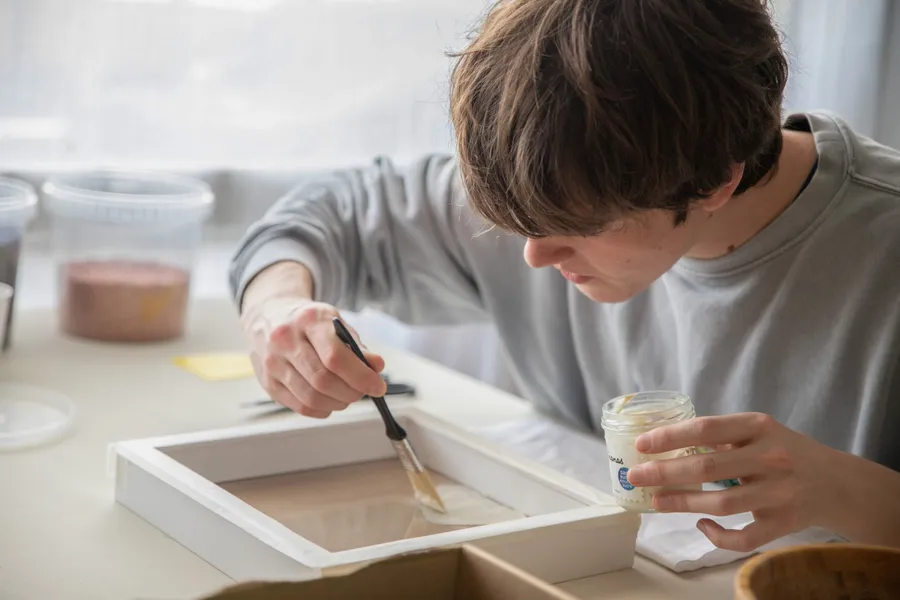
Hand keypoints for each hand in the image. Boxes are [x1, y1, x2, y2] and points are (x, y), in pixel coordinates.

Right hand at [240, 297, 386, 417]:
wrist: (269, 317)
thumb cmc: (309, 323)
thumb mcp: (335, 323)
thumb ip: (356, 345)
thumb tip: (376, 367)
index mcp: (307, 321)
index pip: (335, 357)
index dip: (361, 376)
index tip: (378, 386)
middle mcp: (285, 341)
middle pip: (323, 380)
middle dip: (351, 392)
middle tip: (363, 392)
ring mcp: (273, 364)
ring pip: (311, 398)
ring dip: (338, 403)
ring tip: (348, 395)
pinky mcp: (268, 383)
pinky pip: (300, 406)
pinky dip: (322, 409)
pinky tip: (330, 400)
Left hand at [625, 412, 841, 551]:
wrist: (836, 482)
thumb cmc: (785, 451)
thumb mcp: (759, 431)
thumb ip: (722, 435)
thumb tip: (666, 442)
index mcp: (759, 427)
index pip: (706, 428)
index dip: (670, 437)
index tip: (641, 444)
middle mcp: (771, 457)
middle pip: (708, 467)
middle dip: (665, 472)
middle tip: (636, 476)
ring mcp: (779, 492)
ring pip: (723, 503)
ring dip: (683, 503)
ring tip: (656, 501)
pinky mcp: (784, 522)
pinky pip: (745, 536)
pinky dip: (719, 534)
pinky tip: (700, 524)